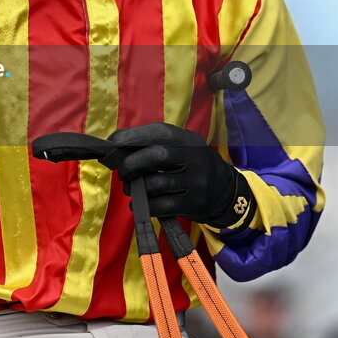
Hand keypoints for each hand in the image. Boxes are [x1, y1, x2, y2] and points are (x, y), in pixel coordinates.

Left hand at [103, 122, 254, 228]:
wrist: (224, 190)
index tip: (113, 143)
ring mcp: (196, 181)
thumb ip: (152, 143)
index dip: (132, 136)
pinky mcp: (194, 203)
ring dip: (136, 188)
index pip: (157, 132)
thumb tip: (114, 143)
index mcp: (186, 139)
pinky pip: (162, 206)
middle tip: (123, 172)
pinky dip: (145, 205)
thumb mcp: (179, 146)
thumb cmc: (188, 164)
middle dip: (132, 163)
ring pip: (157, 183)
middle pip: (157, 155)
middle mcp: (194, 157)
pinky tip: (138, 204)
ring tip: (130, 188)